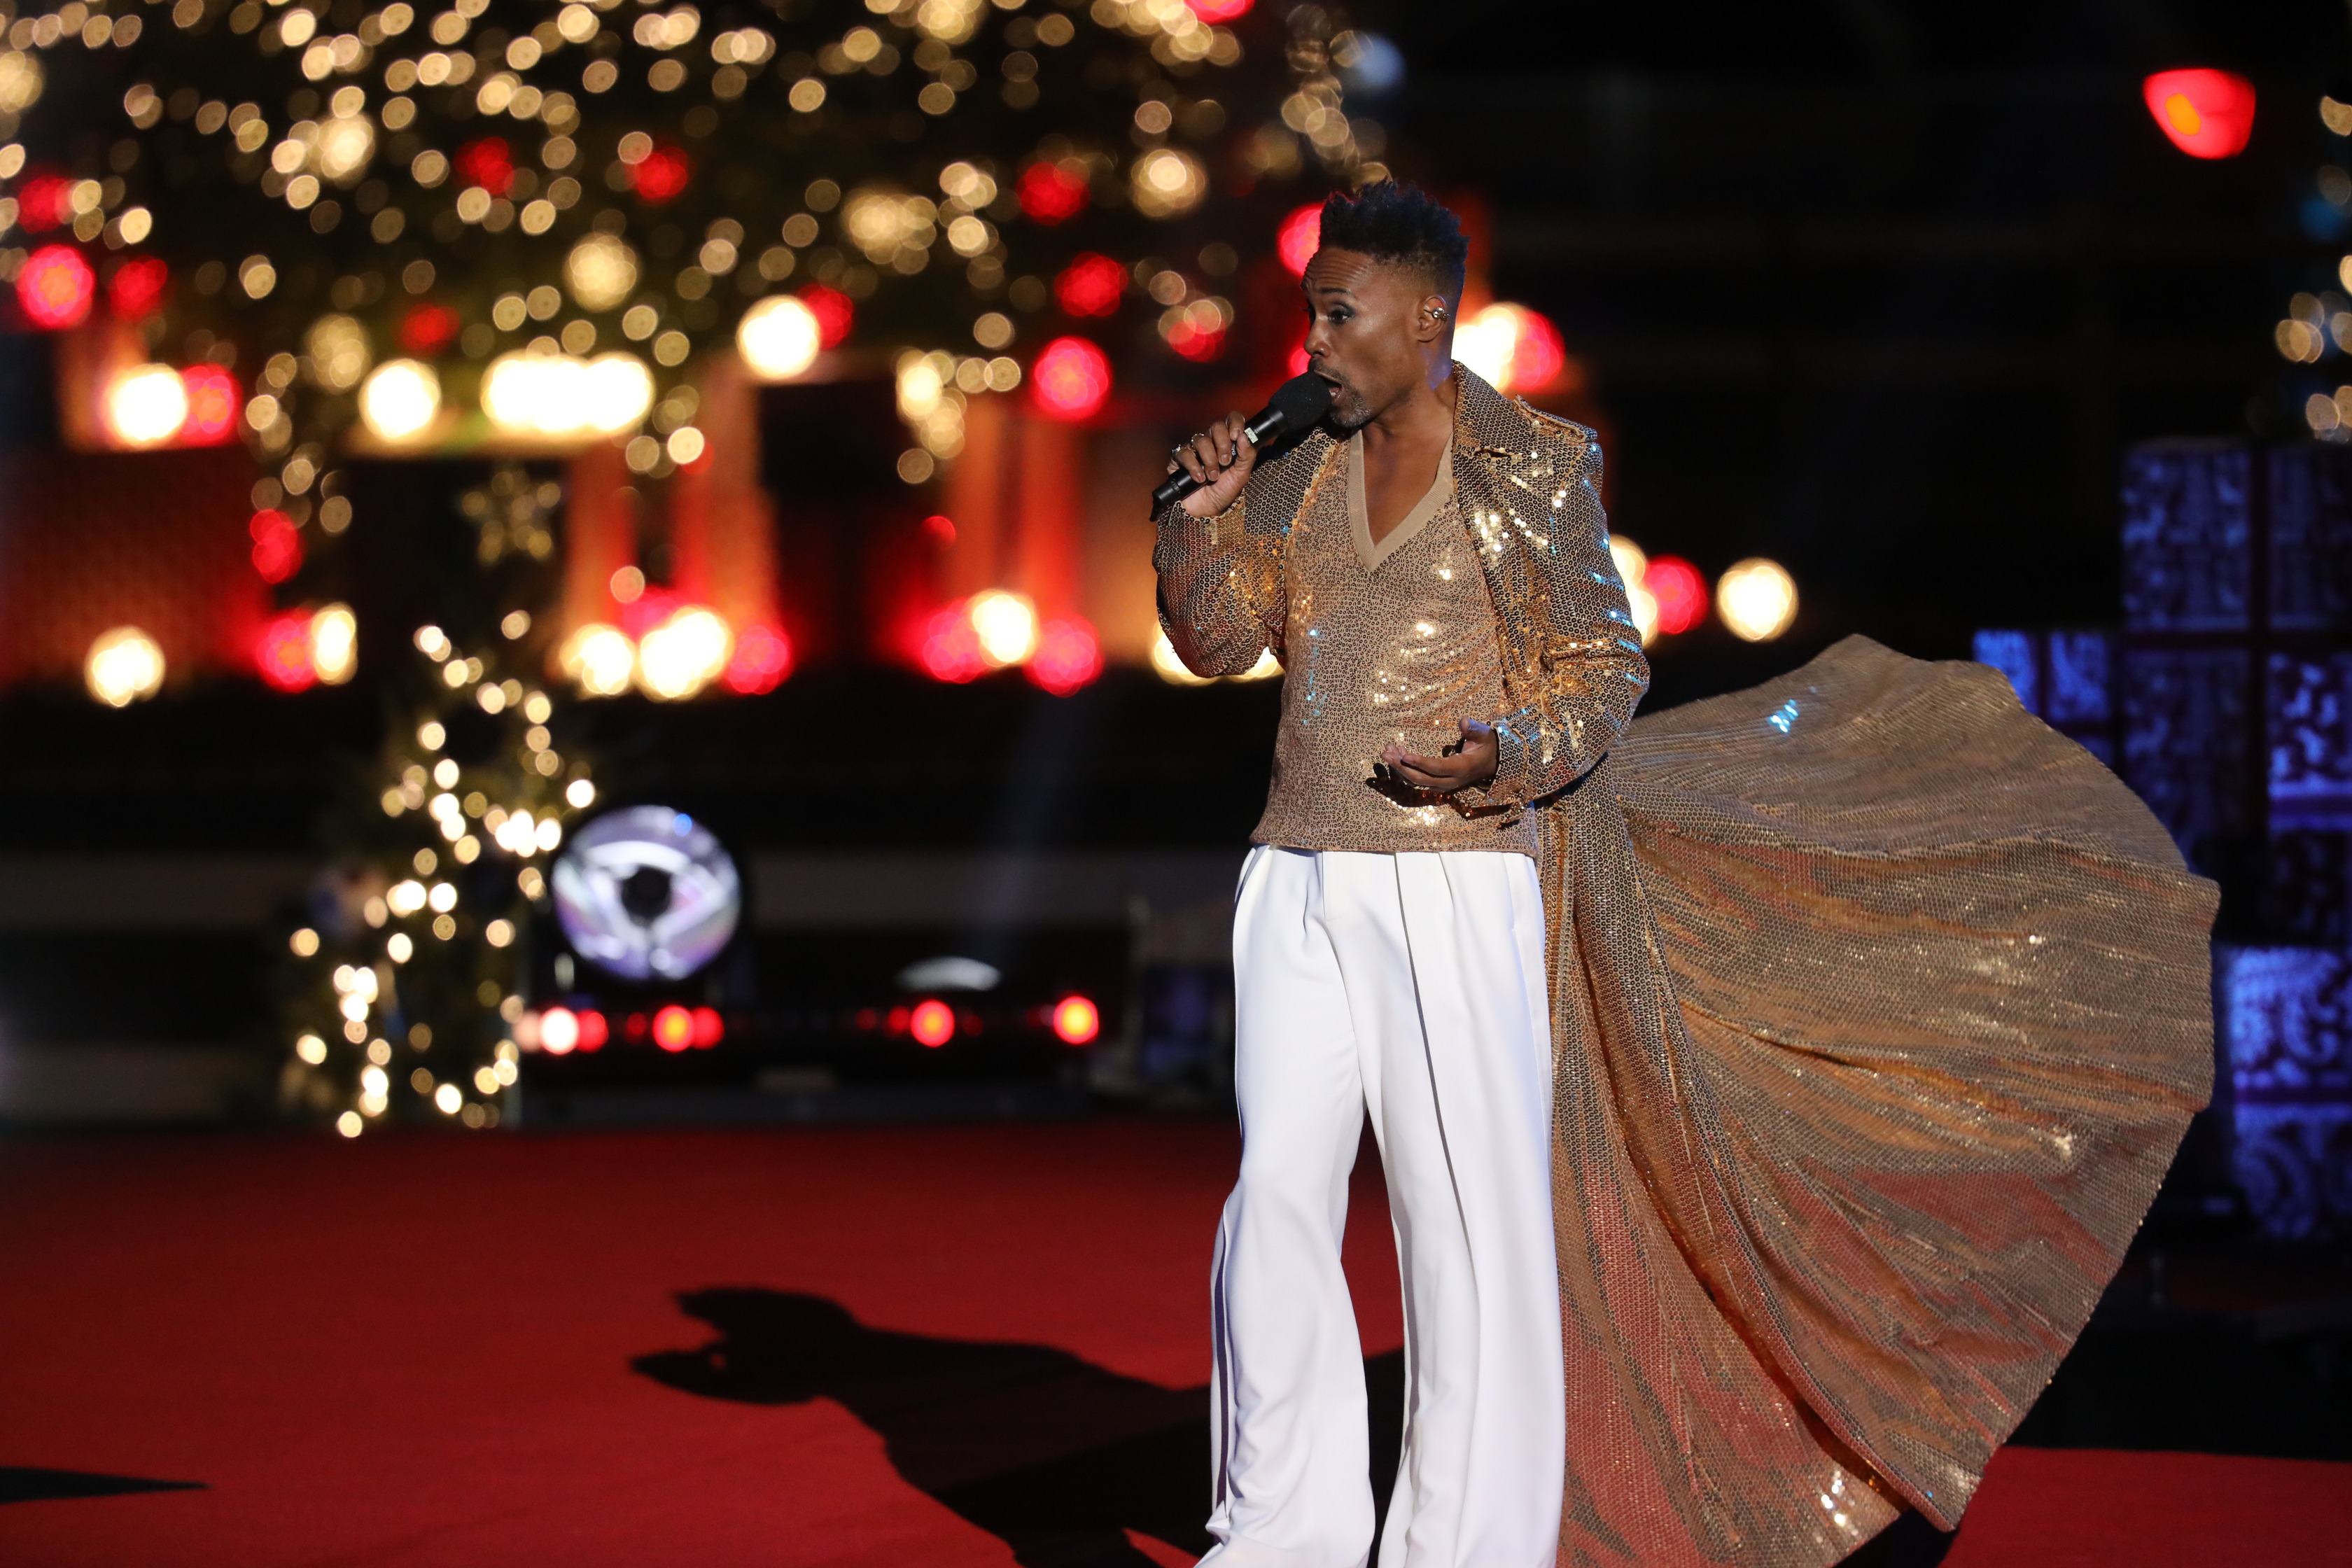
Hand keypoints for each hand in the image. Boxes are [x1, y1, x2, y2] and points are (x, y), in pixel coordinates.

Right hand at [1171, 411, 1255, 517]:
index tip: (1236, 435)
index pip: (1231, 420)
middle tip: (1226, 462)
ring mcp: (1194, 449)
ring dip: (1210, 460)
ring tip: (1213, 476)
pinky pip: (1185, 453)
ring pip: (1201, 440)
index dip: (1234, 423)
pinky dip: (1194, 466)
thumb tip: (1244, 437)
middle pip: (1216, 427)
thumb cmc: (1224, 491)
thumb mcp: (1242, 475)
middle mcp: (1211, 442)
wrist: (1206, 511)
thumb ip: (1247, 455)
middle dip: (1223, 445)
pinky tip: (1199, 478)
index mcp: (1227, 442)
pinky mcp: (1178, 459)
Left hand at [1380, 719, 1498, 794]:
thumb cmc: (1486, 746)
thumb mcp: (1483, 735)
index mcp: (1460, 768)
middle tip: (1385, 753)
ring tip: (1387, 751)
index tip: (1404, 755)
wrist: (1491, 763)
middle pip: (1421, 778)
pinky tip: (1397, 754)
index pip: (1436, 768)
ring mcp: (1443, 785)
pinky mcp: (1438, 784)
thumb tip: (1464, 721)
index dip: (1420, 763)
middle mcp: (1450, 781)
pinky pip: (1418, 779)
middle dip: (1401, 767)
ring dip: (1400, 768)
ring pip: (1417, 781)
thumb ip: (1473, 729)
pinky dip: (1405, 769)